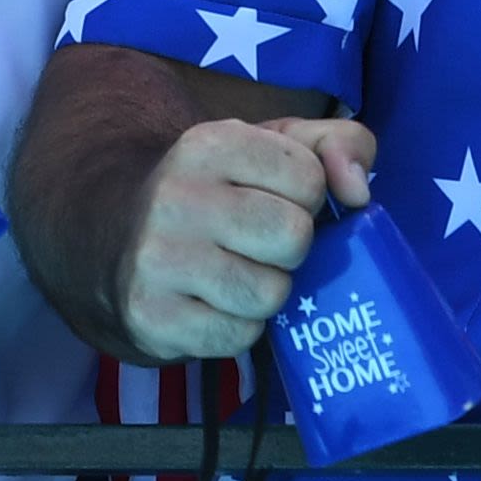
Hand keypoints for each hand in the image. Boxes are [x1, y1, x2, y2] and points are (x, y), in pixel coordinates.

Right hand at [113, 115, 374, 363]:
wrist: (120, 240)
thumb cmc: (221, 192)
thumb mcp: (276, 147)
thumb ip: (339, 145)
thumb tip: (360, 191)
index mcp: (211, 143)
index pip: (308, 178)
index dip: (307, 197)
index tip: (278, 200)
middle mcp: (177, 196)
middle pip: (293, 237)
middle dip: (292, 247)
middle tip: (262, 243)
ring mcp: (159, 259)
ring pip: (270, 295)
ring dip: (267, 292)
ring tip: (239, 273)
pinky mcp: (152, 316)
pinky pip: (238, 337)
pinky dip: (239, 327)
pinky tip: (215, 303)